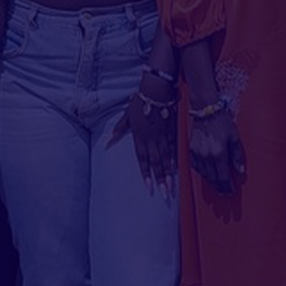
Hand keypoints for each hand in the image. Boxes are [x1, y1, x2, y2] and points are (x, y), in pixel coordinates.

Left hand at [108, 77, 178, 198]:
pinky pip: (173, 149)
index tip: (149, 188)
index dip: (145, 174)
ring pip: (166, 159)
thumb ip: (120, 128)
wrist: (157, 90)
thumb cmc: (140, 101)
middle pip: (156, 163)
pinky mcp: (172, 131)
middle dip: (160, 180)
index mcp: (139, 136)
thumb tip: (109, 139)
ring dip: (168, 174)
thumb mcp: (127, 115)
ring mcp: (163, 136)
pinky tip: (176, 170)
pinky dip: (174, 160)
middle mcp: (152, 139)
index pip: (142, 159)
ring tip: (171, 187)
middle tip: (164, 195)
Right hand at [187, 107, 244, 194]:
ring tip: (217, 186)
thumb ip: (237, 156)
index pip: (223, 177)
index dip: (227, 187)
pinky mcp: (190, 150)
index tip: (231, 192)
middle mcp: (207, 156)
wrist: (205, 110)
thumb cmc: (222, 122)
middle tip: (224, 193)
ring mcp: (197, 154)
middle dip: (219, 188)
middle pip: (213, 178)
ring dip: (211, 182)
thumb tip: (240, 171)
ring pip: (204, 174)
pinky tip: (207, 174)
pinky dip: (202, 172)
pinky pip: (196, 166)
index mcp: (219, 154)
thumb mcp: (234, 138)